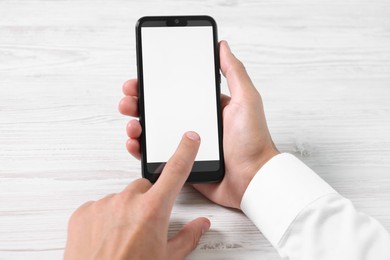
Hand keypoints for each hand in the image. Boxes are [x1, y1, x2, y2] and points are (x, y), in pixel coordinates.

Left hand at [64, 132, 209, 259]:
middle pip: (144, 187)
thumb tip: (201, 225)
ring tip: (123, 237)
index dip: (185, 152)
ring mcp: (103, 205)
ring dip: (125, 211)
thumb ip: (188, 237)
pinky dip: (104, 218)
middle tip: (145, 225)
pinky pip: (100, 207)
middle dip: (148, 200)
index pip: (175, 172)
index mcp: (153, 210)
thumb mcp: (168, 258)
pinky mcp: (83, 212)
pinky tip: (105, 238)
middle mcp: (127, 201)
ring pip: (121, 198)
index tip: (190, 139)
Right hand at [119, 41, 278, 208]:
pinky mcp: (181, 164)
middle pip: (158, 110)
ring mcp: (185, 144)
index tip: (140, 79)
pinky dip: (141, 149)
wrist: (253, 179)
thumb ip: (233, 72)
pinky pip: (156, 155)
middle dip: (139, 102)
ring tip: (131, 123)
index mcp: (205, 108)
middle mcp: (193, 124)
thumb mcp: (246, 99)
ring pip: (153, 131)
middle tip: (129, 99)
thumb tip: (221, 46)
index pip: (174, 92)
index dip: (154, 85)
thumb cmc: (252, 141)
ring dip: (136, 124)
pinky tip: (134, 142)